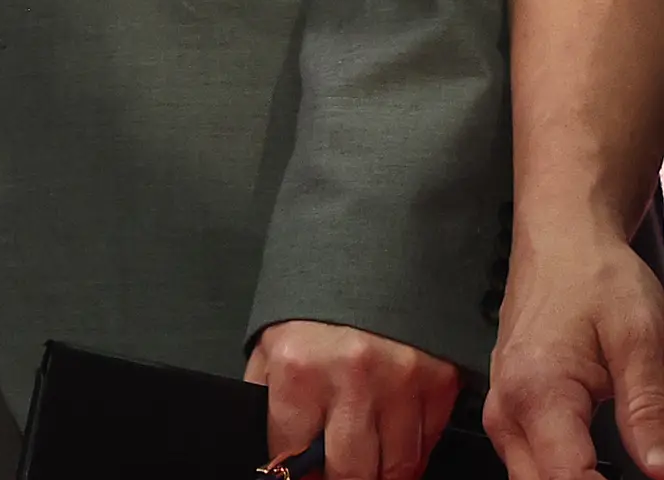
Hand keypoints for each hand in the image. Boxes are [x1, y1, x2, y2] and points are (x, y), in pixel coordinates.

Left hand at [250, 318, 462, 479]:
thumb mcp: (271, 340)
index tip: (297, 476)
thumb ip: (267, 393)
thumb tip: (272, 449)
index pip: (291, 453)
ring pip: (397, 470)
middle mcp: (352, 382)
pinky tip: (393, 450)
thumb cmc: (315, 301)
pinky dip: (411, 457)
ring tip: (366, 469)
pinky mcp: (440, 386)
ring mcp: (401, 386)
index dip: (293, 473)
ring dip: (380, 477)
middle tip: (335, 476)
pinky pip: (427, 447)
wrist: (371, 251)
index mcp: (299, 368)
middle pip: (351, 474)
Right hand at [490, 221, 663, 479]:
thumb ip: (650, 411)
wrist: (560, 239)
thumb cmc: (595, 278)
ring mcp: (503, 409)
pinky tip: (597, 473)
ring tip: (615, 473)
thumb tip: (660, 471)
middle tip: (642, 471)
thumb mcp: (641, 340)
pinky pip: (529, 464)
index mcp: (538, 392)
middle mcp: (508, 407)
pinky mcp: (510, 407)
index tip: (648, 479)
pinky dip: (561, 475)